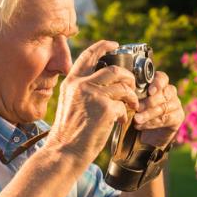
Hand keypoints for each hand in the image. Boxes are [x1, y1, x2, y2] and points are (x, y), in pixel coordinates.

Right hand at [46, 40, 138, 164]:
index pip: (88, 55)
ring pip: (123, 86)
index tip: (115, 45)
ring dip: (132, 95)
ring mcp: (93, 96)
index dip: (103, 46)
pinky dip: (125, 113)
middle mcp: (81, 85)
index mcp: (71, 82)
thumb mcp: (69, 103)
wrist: (64, 152)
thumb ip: (83, 90)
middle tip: (133, 86)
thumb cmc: (68, 132)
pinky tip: (120, 121)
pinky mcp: (105, 109)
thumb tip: (105, 83)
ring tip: (132, 105)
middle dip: (128, 77)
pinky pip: (123, 105)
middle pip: (114, 69)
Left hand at [133, 72, 184, 147]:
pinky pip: (167, 118)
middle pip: (164, 93)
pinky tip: (141, 126)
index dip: (157, 83)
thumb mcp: (134, 102)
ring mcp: (176, 104)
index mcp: (159, 84)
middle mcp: (170, 92)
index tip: (149, 91)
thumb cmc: (138, 113)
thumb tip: (127, 92)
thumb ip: (134, 95)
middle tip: (137, 108)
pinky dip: (152, 123)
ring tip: (136, 119)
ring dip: (148, 114)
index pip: (162, 78)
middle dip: (149, 102)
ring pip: (164, 107)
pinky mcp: (178, 117)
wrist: (146, 135)